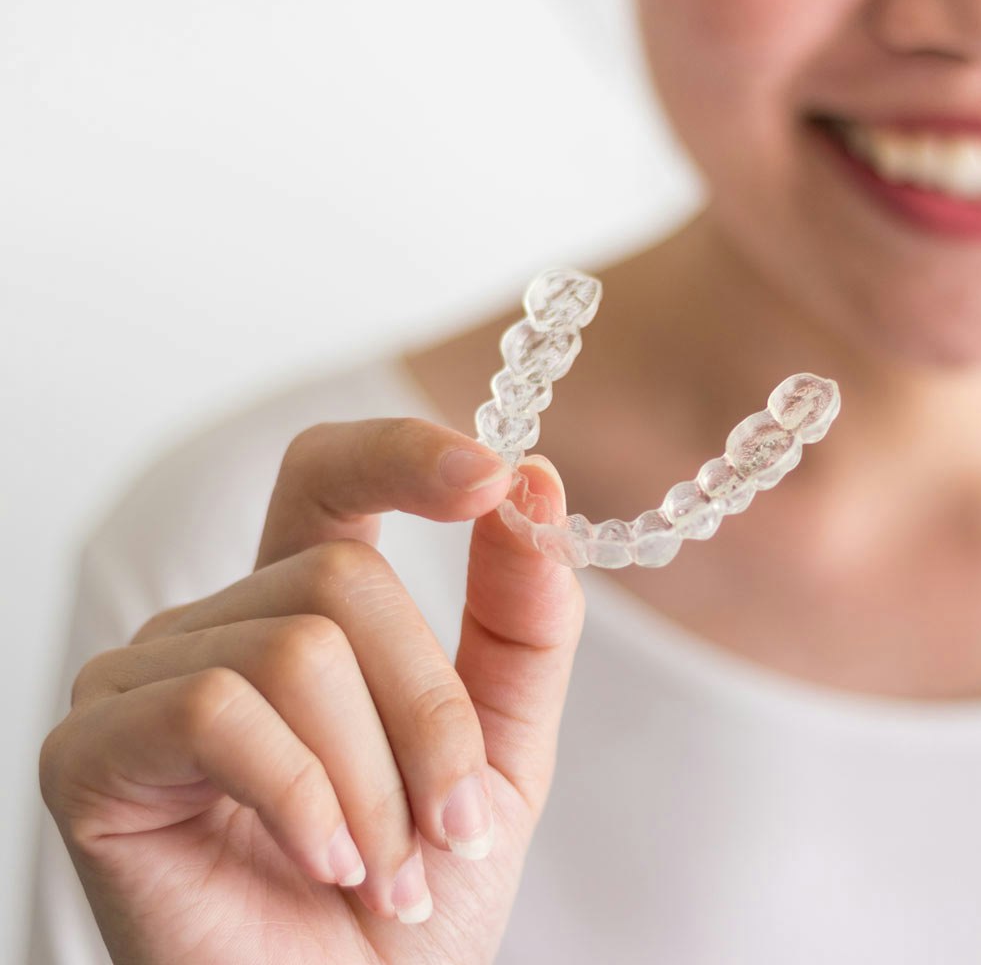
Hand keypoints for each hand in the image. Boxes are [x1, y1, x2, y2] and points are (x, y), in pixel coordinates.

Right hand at [39, 418, 584, 963]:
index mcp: (306, 608)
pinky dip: (301, 794)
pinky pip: (217, 710)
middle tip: (455, 825)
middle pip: (342, 579)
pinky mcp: (92, 749)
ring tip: (388, 870)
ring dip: (375, 781)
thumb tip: (532, 482)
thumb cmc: (418, 883)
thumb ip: (520, 618)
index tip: (491, 478)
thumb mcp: (501, 743)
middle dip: (428, 712)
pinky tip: (323, 860)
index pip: (330, 474)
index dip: (402, 453)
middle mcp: (220, 623)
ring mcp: (145, 678)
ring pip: (296, 650)